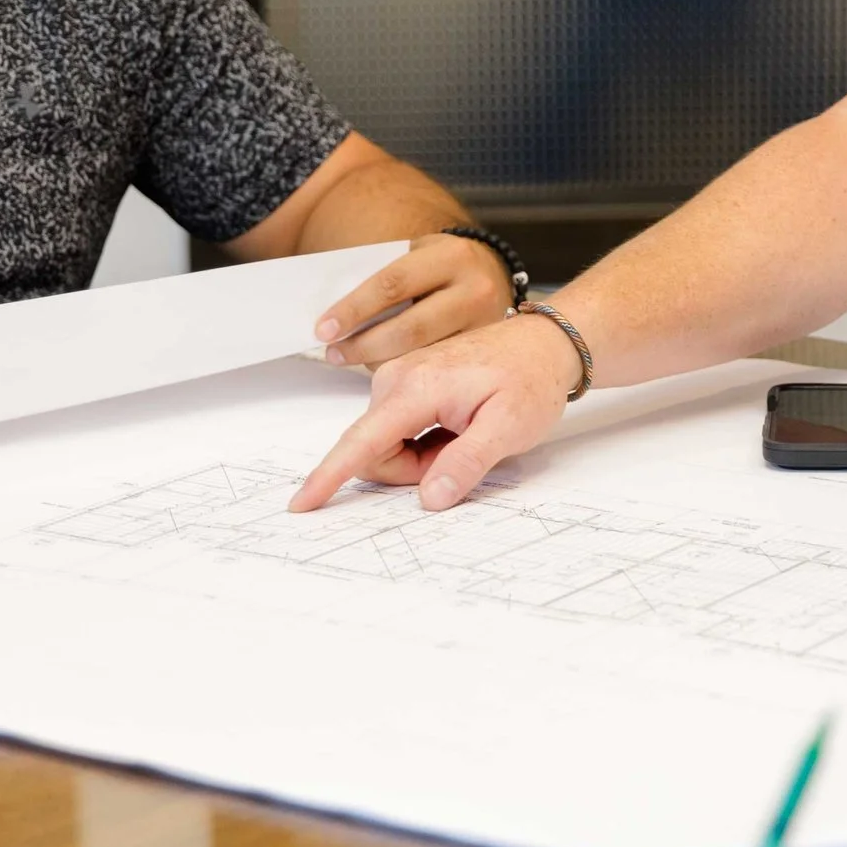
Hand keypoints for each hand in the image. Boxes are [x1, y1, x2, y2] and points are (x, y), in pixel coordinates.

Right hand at [292, 311, 583, 511]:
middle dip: (412, 470)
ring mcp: (397, 379)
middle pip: (374, 452)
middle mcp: (396, 379)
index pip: (363, 441)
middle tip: (463, 452)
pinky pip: (395, 431)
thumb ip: (467, 463)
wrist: (544, 343)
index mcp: (417, 388)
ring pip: (384, 444)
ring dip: (419, 456)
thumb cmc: (530, 379)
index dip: (329, 476)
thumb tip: (429, 497)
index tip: (301, 502)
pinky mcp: (404, 383)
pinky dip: (422, 442)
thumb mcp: (509, 427)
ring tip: (465, 434)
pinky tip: (455, 426)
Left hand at [312, 232, 518, 368]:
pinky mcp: (486, 354)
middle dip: (363, 345)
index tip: (324, 329)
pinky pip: (438, 370)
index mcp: (451, 256)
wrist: (490, 275)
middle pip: (408, 329)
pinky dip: (406, 372)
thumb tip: (337, 317)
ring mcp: (486, 326)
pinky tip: (386, 368)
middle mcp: (475, 290)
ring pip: (423, 357)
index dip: (354, 309)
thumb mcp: (417, 255)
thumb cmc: (439, 266)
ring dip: (380, 363)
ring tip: (353, 359)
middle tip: (334, 353)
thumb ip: (385, 279)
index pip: (392, 284)